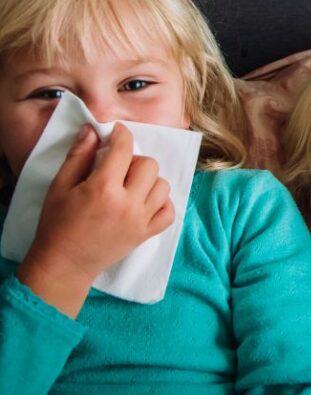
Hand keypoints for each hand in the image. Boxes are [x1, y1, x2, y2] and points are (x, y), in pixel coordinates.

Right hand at [17, 123, 174, 317]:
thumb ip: (78, 156)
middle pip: (149, 165)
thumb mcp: (59, 186)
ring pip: (163, 186)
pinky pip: (169, 212)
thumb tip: (93, 130)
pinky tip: (145, 202)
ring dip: (149, 181)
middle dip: (134, 161)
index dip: (121, 135)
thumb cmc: (57, 224)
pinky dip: (161, 203)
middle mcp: (127, 203)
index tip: (117, 132)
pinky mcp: (146, 234)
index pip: (124, 150)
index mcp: (103, 189)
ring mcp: (140, 220)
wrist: (64, 264)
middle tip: (118, 168)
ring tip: (130, 186)